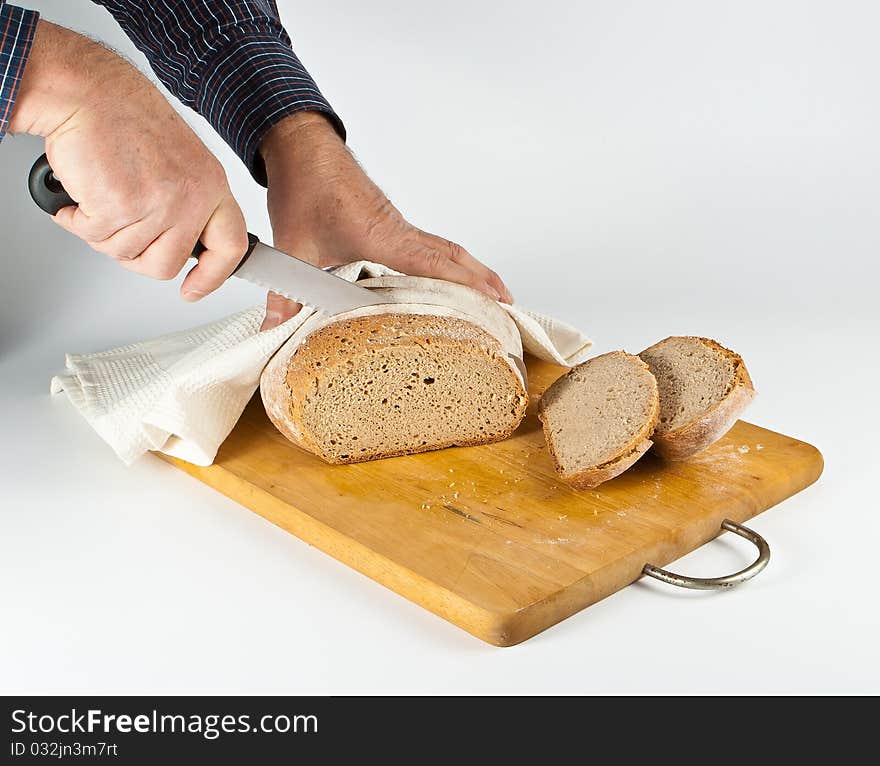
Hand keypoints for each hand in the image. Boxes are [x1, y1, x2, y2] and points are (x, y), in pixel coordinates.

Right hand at [10, 21, 247, 299]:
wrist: (89, 91)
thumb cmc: (126, 121)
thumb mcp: (181, 164)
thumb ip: (190, 206)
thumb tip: (180, 247)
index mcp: (212, 186)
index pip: (231, 247)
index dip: (212, 277)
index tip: (193, 289)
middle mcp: (192, 197)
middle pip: (167, 263)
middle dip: (137, 257)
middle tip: (119, 232)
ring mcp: (159, 204)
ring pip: (127, 254)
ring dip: (103, 233)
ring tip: (100, 195)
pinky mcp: (121, 206)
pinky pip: (95, 237)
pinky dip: (78, 221)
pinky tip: (82, 193)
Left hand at [257, 112, 512, 330]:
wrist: (302, 145)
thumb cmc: (304, 186)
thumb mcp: (292, 245)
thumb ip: (284, 294)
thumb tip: (273, 329)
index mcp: (382, 236)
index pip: (434, 264)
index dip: (465, 284)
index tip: (493, 301)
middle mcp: (398, 229)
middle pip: (454, 256)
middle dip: (484, 281)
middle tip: (508, 306)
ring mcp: (398, 224)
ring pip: (446, 248)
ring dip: (472, 270)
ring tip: (493, 294)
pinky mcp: (392, 222)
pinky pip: (432, 243)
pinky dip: (452, 260)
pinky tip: (450, 274)